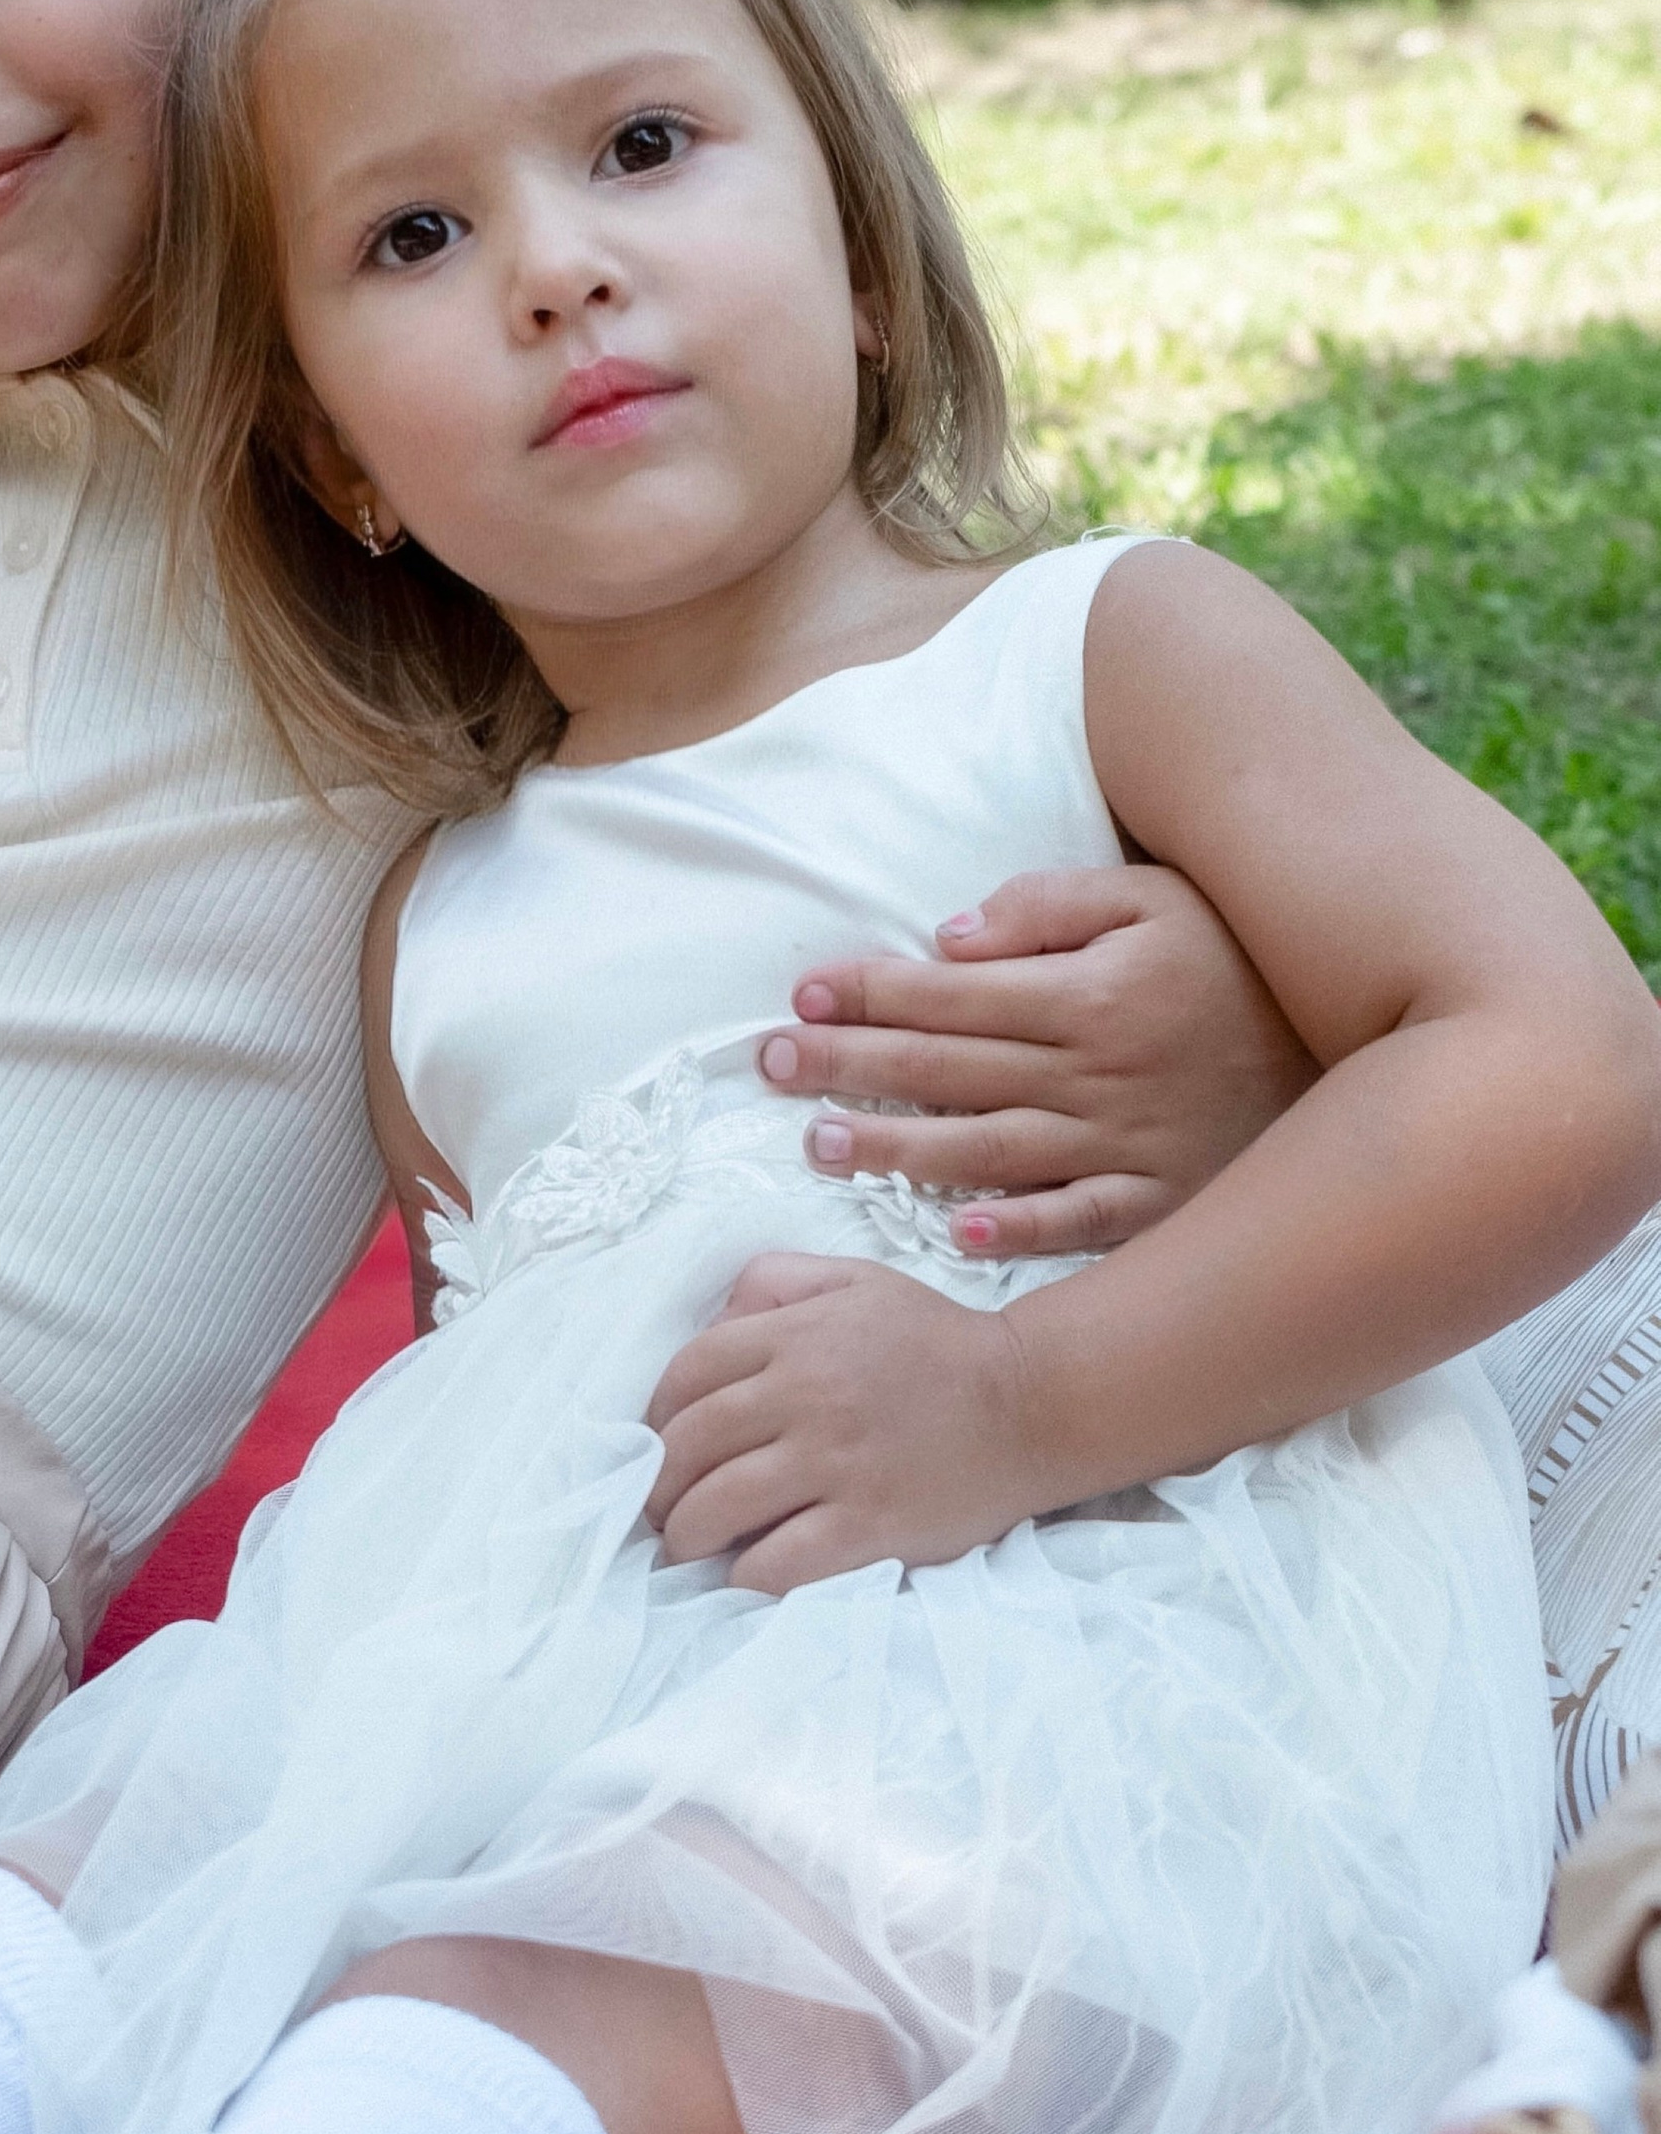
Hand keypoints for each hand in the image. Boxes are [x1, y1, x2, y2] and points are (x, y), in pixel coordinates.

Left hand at [643, 1252, 1044, 1590]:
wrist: (1032, 1402)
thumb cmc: (936, 1342)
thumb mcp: (855, 1281)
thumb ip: (777, 1282)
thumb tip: (711, 1320)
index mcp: (797, 1336)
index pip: (688, 1373)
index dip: (654, 1413)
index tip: (652, 1443)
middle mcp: (806, 1396)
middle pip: (691, 1445)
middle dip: (657, 1484)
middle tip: (653, 1508)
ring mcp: (837, 1464)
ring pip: (721, 1505)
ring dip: (685, 1535)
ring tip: (683, 1548)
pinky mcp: (869, 1526)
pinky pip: (779, 1562)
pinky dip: (745, 1576)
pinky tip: (739, 1577)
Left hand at [760, 863, 1314, 1260]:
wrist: (1365, 1042)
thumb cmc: (1240, 957)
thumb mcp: (1156, 898)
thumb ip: (1052, 904)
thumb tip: (953, 934)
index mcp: (1085, 994)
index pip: (946, 993)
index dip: (865, 992)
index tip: (798, 995)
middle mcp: (1092, 1075)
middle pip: (943, 1070)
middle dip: (847, 1066)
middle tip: (769, 1064)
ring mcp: (1124, 1146)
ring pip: (985, 1151)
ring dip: (895, 1149)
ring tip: (820, 1143)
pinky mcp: (1158, 1201)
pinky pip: (1075, 1223)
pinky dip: (1015, 1231)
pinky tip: (953, 1235)